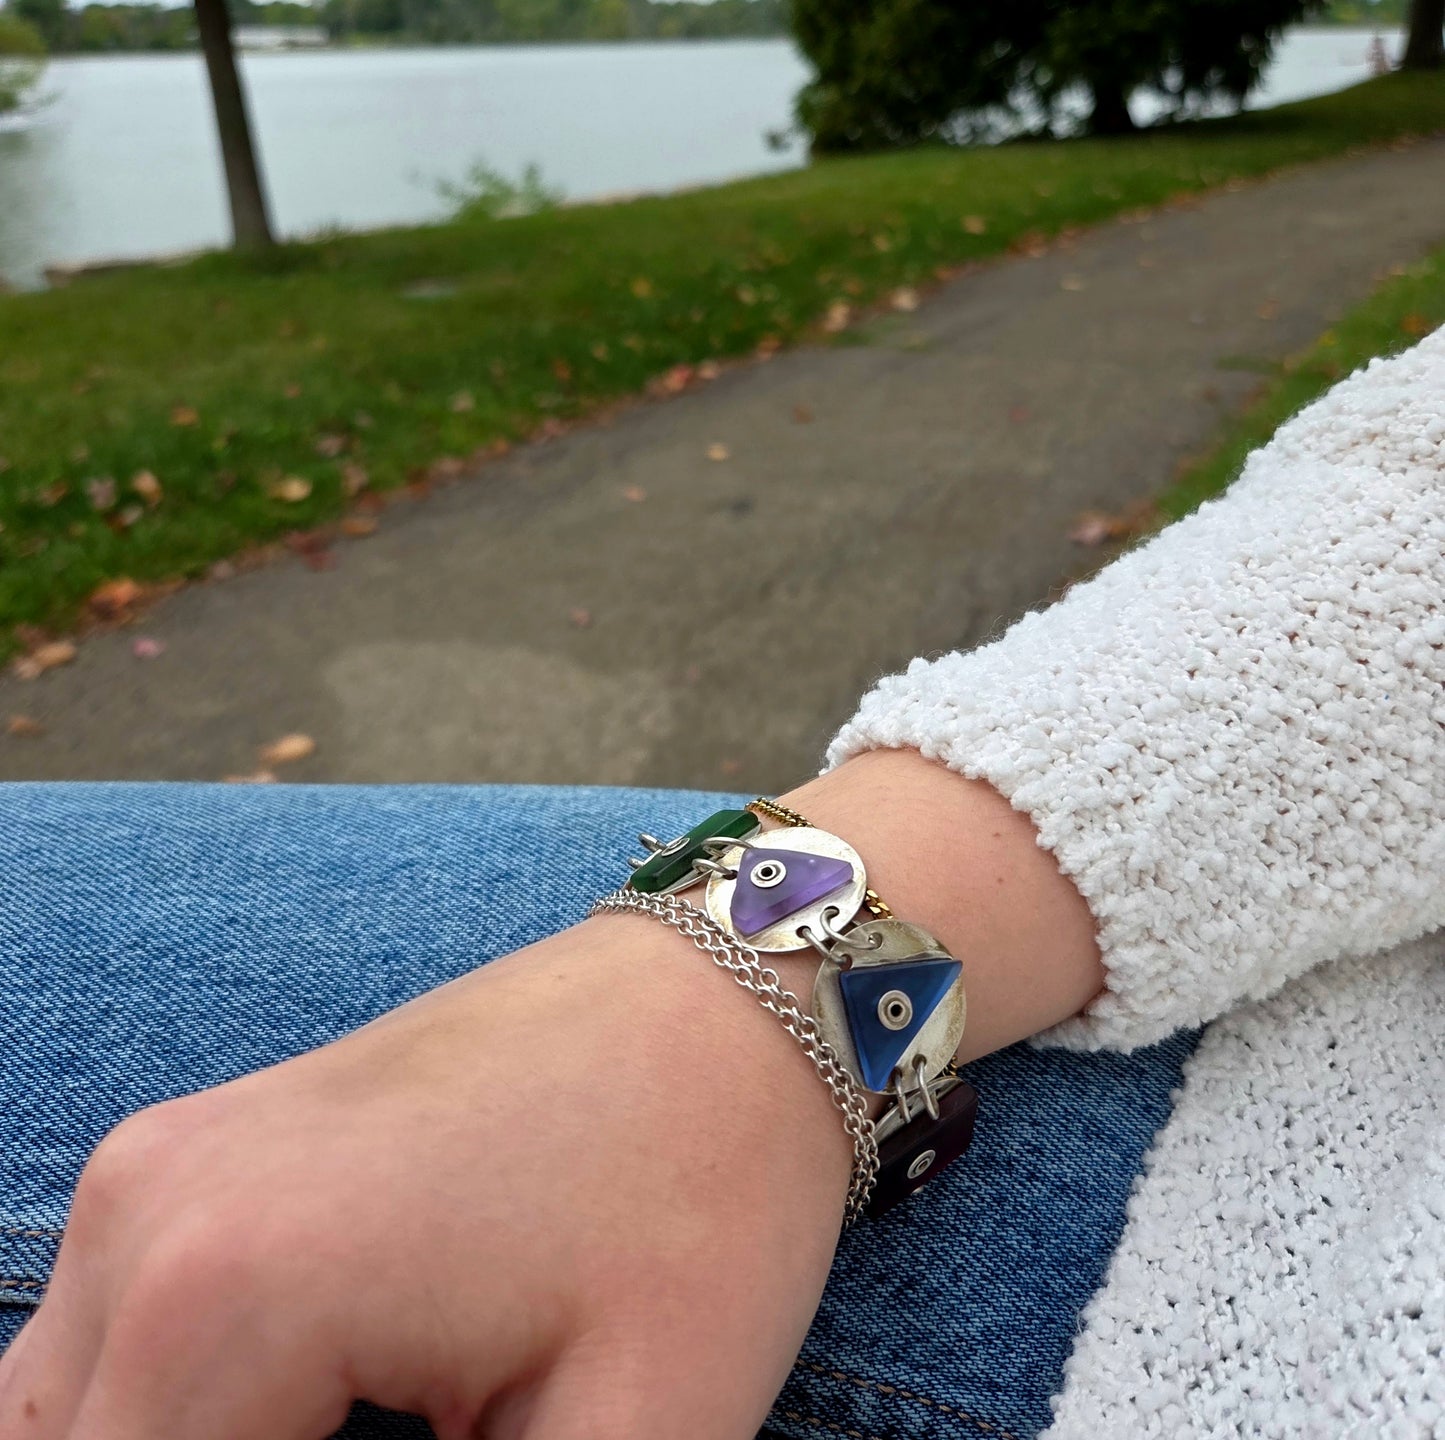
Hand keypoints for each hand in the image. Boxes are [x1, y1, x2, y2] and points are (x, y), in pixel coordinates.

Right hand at [0, 913, 853, 1438]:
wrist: (727, 993)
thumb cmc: (701, 1191)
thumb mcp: (633, 1437)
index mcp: (230, 1292)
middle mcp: (153, 1211)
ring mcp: (163, 1163)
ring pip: (72, 1425)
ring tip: (380, 1435)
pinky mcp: (201, 1146)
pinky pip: (110, 1343)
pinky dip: (179, 1418)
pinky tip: (323, 1416)